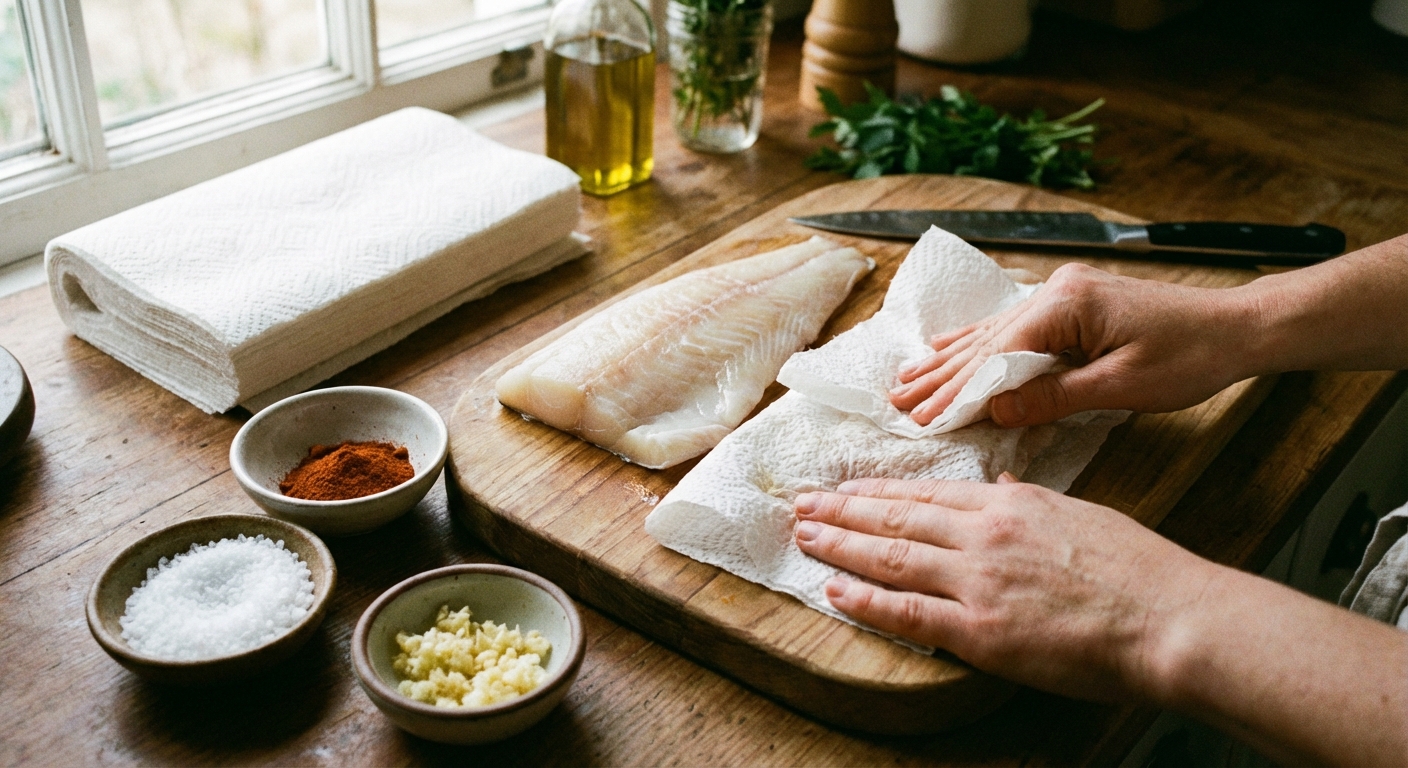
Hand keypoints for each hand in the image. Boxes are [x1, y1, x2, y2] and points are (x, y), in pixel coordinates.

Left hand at [793, 475, 1217, 701]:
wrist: (1169, 615)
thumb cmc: (1137, 568)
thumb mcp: (1078, 513)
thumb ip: (1029, 501)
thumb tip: (1000, 486)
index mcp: (1008, 504)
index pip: (926, 494)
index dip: (877, 491)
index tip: (845, 489)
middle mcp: (983, 535)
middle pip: (896, 518)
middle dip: (842, 511)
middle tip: (801, 504)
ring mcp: (978, 581)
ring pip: (891, 557)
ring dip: (840, 545)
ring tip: (805, 536)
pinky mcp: (981, 631)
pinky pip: (908, 613)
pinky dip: (866, 602)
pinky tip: (835, 591)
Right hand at [887, 263, 1256, 427]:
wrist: (1236, 326)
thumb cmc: (1190, 357)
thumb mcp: (1123, 385)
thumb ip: (1055, 396)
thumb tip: (998, 410)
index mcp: (1067, 306)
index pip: (998, 354)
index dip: (958, 389)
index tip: (923, 416)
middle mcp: (1056, 292)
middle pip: (986, 341)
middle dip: (940, 375)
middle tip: (897, 401)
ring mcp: (1061, 293)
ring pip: (993, 333)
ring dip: (948, 360)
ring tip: (906, 378)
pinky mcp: (1071, 303)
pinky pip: (1012, 326)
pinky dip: (977, 342)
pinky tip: (946, 346)